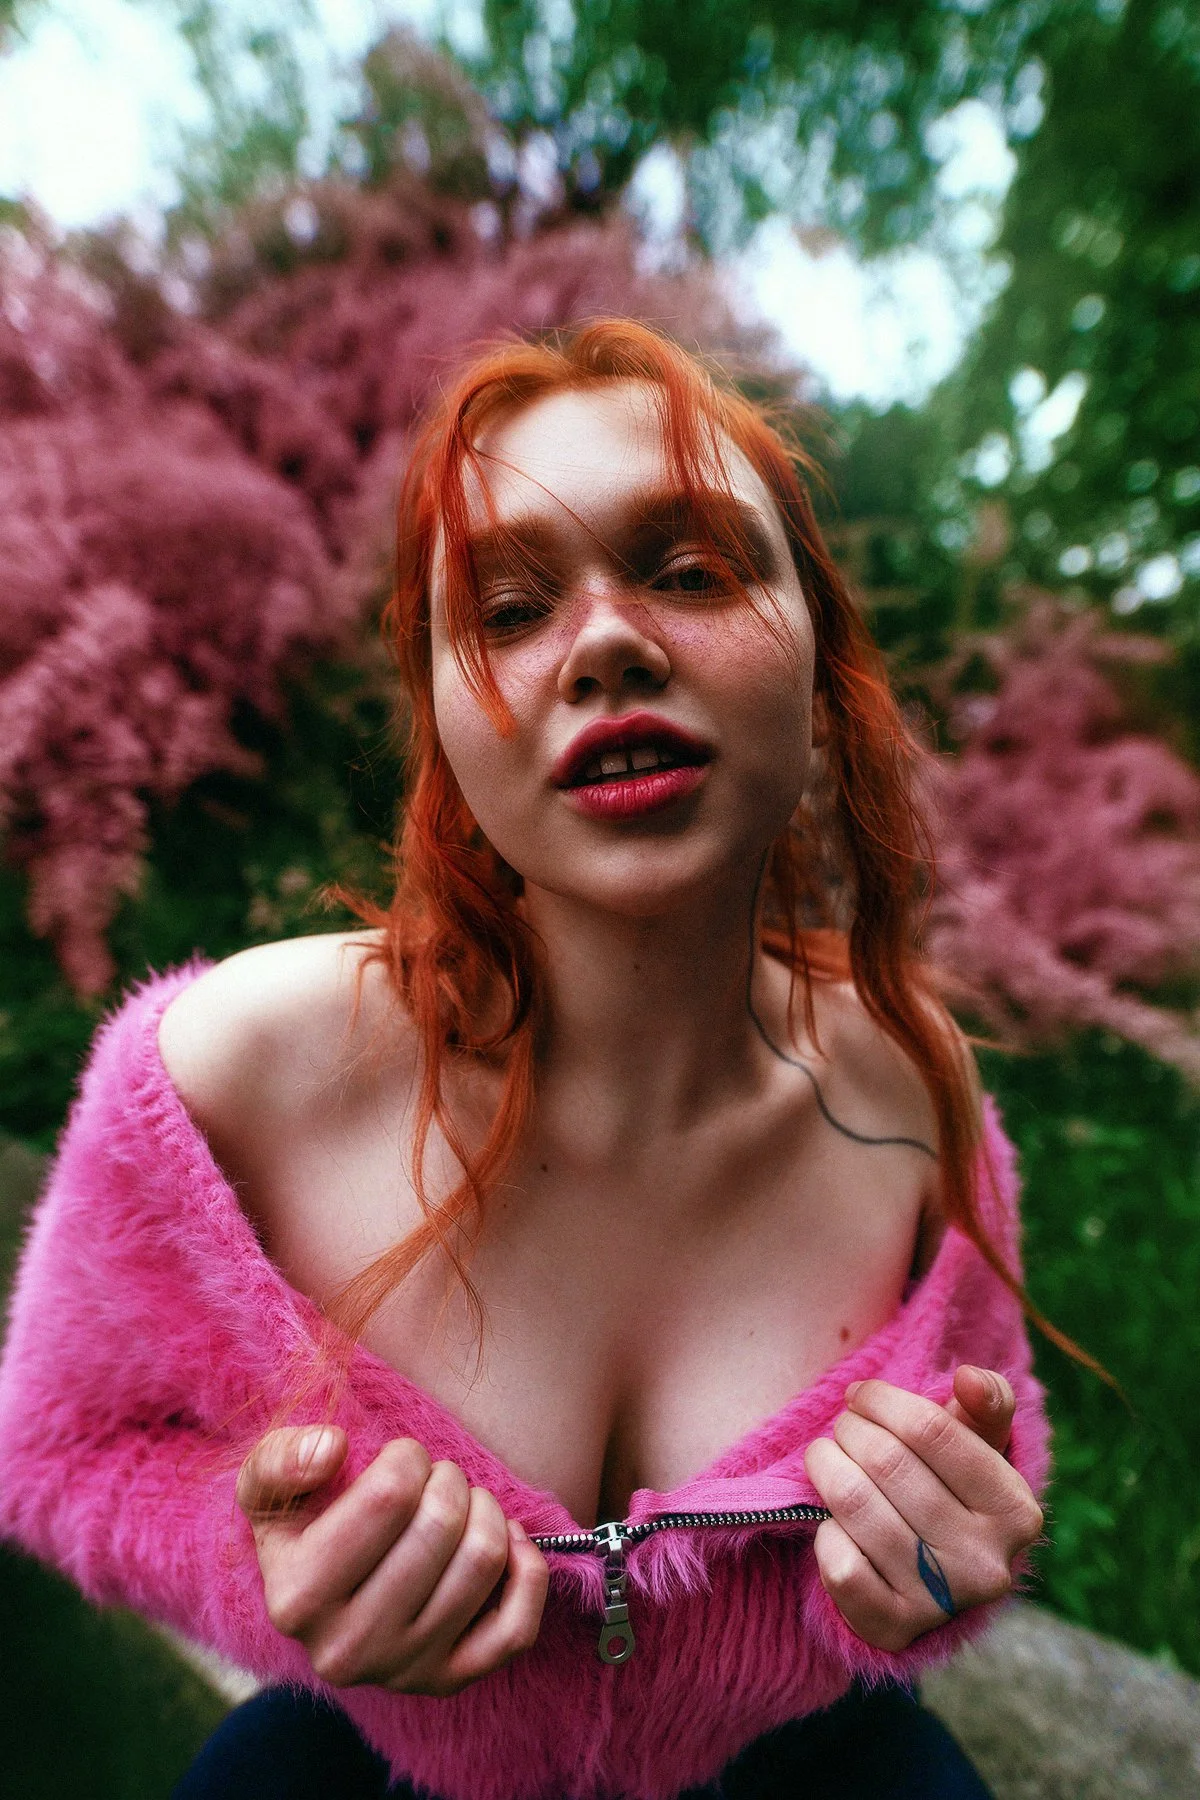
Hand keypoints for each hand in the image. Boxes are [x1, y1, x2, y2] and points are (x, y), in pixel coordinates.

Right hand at [236, 1427, 548, 1694]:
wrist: (326, 1603)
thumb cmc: (304, 1527)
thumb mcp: (269, 1488)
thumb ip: (280, 1459)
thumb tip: (331, 1447)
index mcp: (298, 1598)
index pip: (389, 1496)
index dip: (408, 1457)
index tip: (402, 1458)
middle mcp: (348, 1648)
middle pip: (441, 1525)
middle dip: (449, 1479)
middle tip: (437, 1478)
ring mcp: (403, 1671)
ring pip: (483, 1561)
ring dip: (486, 1510)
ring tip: (464, 1503)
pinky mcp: (451, 1681)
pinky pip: (517, 1627)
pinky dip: (525, 1567)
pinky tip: (505, 1540)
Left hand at [803, 1365, 1043, 1652]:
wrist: (935, 1587)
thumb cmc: (952, 1493)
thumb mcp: (979, 1448)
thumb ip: (986, 1404)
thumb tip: (970, 1377)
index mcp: (1015, 1509)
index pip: (933, 1429)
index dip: (883, 1401)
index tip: (859, 1395)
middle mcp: (986, 1561)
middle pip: (888, 1463)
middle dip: (851, 1431)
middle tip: (841, 1427)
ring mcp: (941, 1601)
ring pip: (858, 1507)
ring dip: (827, 1468)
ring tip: (824, 1456)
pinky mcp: (895, 1628)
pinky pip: (841, 1565)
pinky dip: (826, 1533)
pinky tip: (833, 1522)